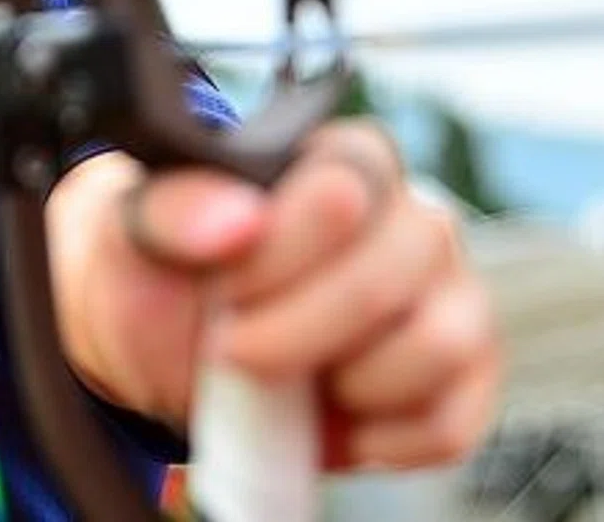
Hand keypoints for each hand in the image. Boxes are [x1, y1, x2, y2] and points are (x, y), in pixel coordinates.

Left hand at [116, 119, 501, 469]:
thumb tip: (238, 219)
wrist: (165, 356)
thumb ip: (174, 209)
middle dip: (299, 331)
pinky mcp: (464, 380)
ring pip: (440, 343)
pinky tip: (331, 420)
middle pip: (393, 271)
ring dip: (347, 384)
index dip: (278, 253)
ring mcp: (450, 298)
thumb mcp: (138, 232)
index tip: (222, 288)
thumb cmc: (165, 277)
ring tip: (291, 379)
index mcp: (345, 162)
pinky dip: (379, 441)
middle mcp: (415, 219)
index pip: (346, 188)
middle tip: (235, 351)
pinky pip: (450, 424)